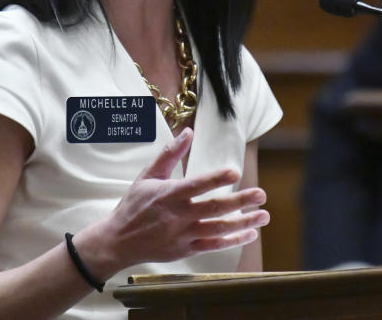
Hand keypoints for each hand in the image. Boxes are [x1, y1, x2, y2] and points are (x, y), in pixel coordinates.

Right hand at [74, 128, 269, 277]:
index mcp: (168, 194)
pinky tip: (250, 233)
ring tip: (264, 215)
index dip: (215, 178)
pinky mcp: (186, 250)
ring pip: (218, 229)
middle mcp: (178, 216)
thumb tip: (188, 131)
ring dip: (244, 222)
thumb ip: (169, 153)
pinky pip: (213, 246)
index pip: (196, 185)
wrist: (117, 241)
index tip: (235, 171)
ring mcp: (183, 235)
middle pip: (214, 208)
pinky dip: (233, 241)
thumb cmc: (133, 205)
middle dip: (240, 202)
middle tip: (261, 194)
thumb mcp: (147, 175)